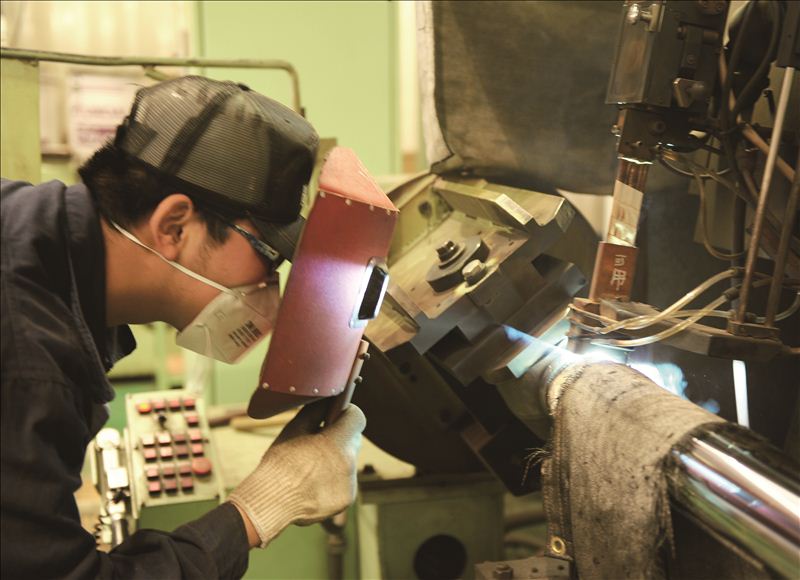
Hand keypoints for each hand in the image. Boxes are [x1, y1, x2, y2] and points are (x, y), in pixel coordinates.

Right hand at [227, 402, 365, 547]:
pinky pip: (345, 482)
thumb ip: (316, 412)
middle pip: (353, 440)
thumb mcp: (295, 429)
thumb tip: (327, 398)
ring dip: (337, 459)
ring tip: (312, 466)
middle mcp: (349, 462)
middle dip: (340, 437)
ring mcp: (349, 483)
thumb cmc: (280, 462)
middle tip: (318, 441)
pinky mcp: (346, 499)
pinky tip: (314, 483)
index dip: (346, 413)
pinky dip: (334, 479)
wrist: (272, 501)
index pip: (357, 418)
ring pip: (349, 461)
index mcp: (337, 442)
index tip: (335, 415)